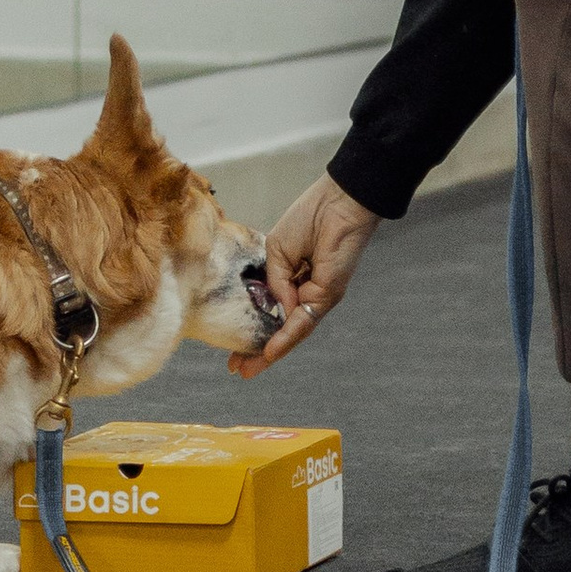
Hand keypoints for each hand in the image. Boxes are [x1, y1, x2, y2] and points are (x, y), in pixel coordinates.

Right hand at [228, 172, 379, 376]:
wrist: (338, 202)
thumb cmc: (309, 217)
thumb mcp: (277, 251)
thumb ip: (274, 283)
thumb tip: (277, 311)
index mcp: (293, 280)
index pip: (272, 312)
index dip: (254, 330)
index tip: (232, 350)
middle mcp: (306, 294)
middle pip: (281, 330)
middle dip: (258, 351)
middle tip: (236, 369)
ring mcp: (317, 297)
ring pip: (291, 332)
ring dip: (268, 353)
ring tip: (245, 369)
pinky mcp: (328, 295)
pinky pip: (303, 321)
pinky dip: (286, 337)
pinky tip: (269, 353)